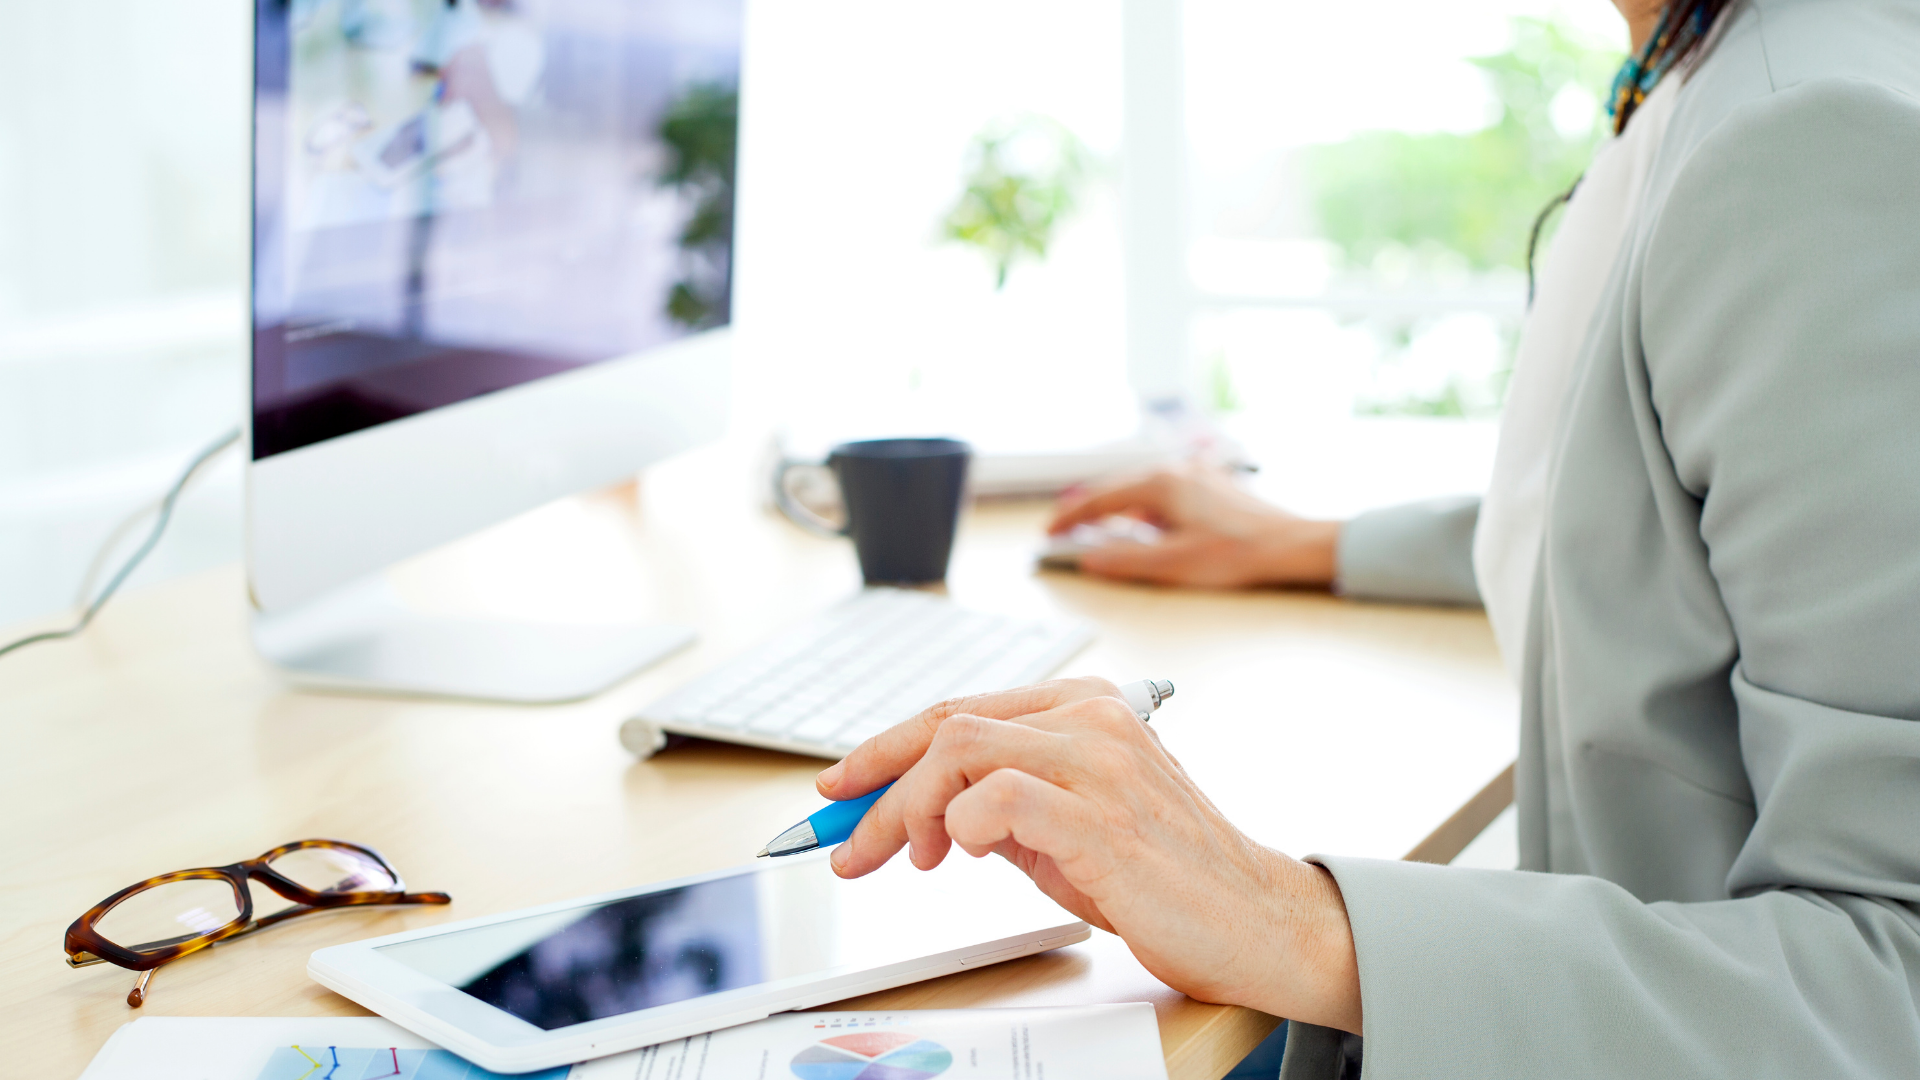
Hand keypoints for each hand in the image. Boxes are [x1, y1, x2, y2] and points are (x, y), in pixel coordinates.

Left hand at [816, 677, 1363, 1033]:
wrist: (1257, 921)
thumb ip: (1005, 804)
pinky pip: (996, 799)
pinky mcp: (1102, 815)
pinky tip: (965, 855)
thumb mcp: (1071, 825)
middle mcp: (1091, 716)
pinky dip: (960, 826)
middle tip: (847, 843)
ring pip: (959, 751)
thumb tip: (923, 811)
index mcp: (1085, 705)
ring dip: (909, 810)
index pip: (960, 710)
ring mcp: (1100, 759)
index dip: (886, 747)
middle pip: (947, 725)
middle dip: (877, 785)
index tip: (839, 786)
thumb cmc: (1168, 876)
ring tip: (910, 859)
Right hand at [1047, 466, 1340, 587]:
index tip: (1050, 533)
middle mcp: (1177, 471)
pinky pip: (1165, 495)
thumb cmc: (1239, 553)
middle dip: (1090, 512)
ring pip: (1142, 491)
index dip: (1071, 518)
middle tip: (1065, 531)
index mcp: (1162, 484)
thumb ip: (1125, 560)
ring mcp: (1196, 477)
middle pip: (1118, 489)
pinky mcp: (1212, 488)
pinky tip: (1146, 528)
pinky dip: (1144, 511)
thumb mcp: (1174, 564)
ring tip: (1099, 532)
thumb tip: (1089, 558)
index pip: (1101, 499)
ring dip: (1118, 512)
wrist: (1293, 545)